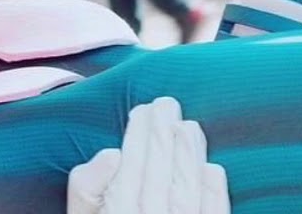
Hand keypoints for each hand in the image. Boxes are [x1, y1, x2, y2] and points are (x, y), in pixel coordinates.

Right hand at [67, 97, 229, 213]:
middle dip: (163, 139)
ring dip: (189, 157)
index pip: (127, 180)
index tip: (143, 111)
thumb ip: (88, 192)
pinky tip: (211, 167)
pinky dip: (213, 192)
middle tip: (167, 105)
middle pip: (159, 183)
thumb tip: (112, 154)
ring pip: (187, 196)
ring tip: (188, 127)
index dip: (137, 142)